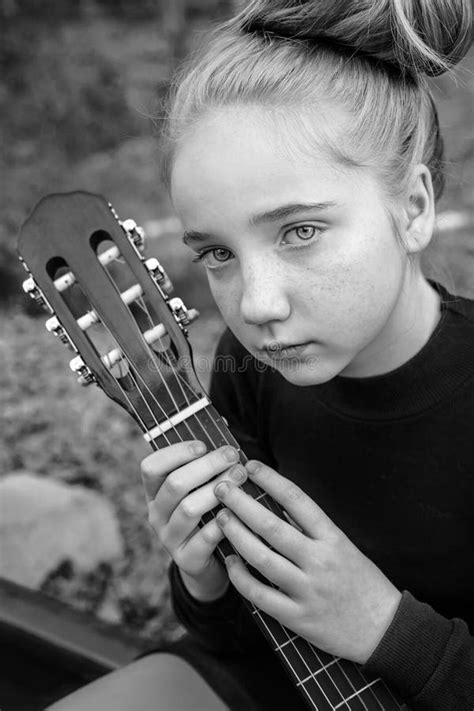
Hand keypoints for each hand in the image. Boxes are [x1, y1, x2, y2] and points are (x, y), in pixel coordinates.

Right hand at [141, 441, 247, 601]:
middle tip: (233, 457)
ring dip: (218, 490)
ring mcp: (169, 539)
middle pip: (175, 484)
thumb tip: (225, 423)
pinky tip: (239, 514)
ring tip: (240, 479)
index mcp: (155, 492)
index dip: (176, 452)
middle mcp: (156, 514)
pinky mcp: (187, 560)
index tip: (203, 444)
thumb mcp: (202, 487)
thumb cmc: (209, 514)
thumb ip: (208, 459)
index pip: (151, 467)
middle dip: (207, 466)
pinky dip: (223, 523)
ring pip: (189, 509)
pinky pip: (204, 539)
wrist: (209, 566)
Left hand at [214, 460, 401, 663]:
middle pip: (271, 526)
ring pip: (261, 558)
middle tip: (221, 488)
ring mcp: (308, 590)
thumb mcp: (343, 546)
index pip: (297, 500)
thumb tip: (274, 502)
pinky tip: (230, 561)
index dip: (271, 479)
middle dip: (241, 504)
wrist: (384, 630)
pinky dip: (240, 577)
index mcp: (333, 538)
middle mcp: (320, 561)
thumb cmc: (361, 581)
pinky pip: (260, 595)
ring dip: (236, 535)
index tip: (250, 465)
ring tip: (221, 518)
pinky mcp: (298, 617)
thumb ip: (311, 528)